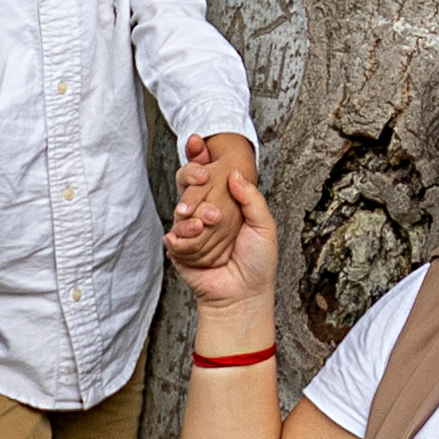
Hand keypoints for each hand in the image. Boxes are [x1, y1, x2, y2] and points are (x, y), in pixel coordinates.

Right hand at [166, 134, 254, 276]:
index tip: (198, 141)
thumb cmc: (258, 263)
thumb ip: (251, 198)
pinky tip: (194, 233)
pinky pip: (175, 237)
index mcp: (226, 207)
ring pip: (181, 211)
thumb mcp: (264, 226)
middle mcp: (206, 216)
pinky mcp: (180, 252)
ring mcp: (191, 234)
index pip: (209, 178)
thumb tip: (236, 174)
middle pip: (189, 188)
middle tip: (200, 176)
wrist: (244, 296)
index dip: (201, 159)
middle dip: (191, 178)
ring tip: (208, 221)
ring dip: (192, 212)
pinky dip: (183, 235)